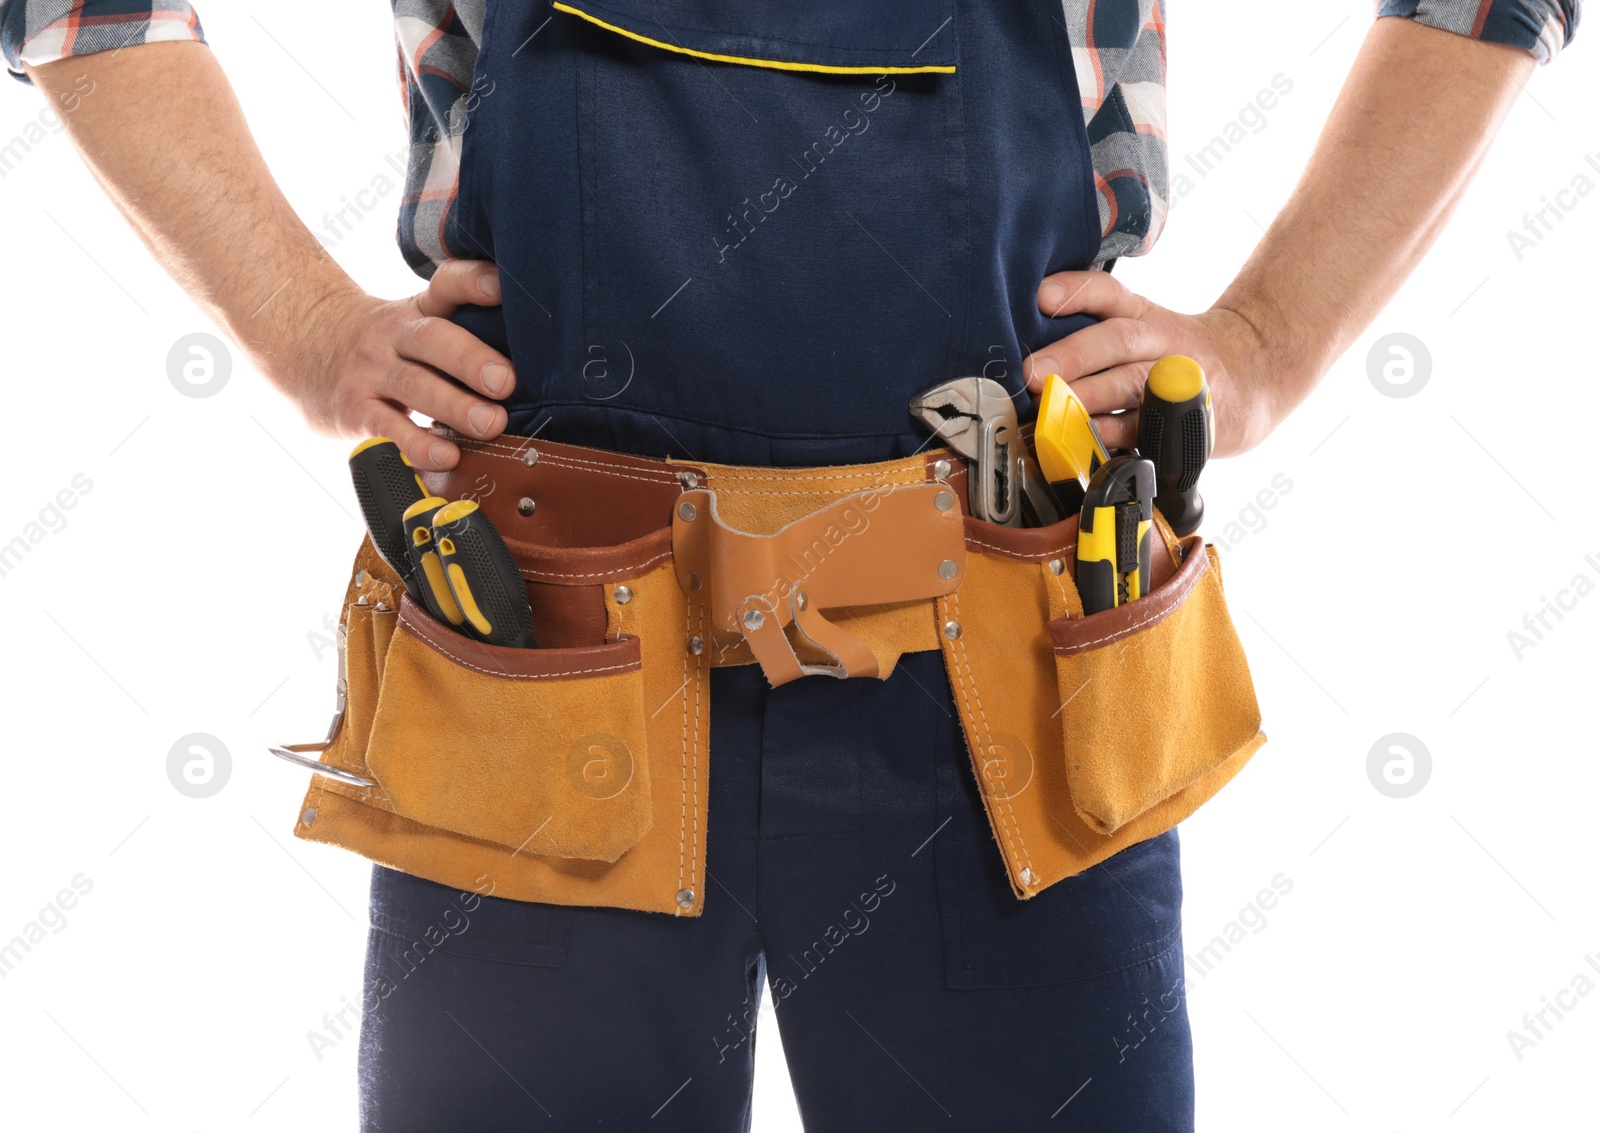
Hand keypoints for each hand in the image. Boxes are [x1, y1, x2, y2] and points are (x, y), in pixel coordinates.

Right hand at [281, 260, 513, 470]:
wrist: (306, 352)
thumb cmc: (389, 346)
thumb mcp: (417, 323)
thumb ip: (465, 331)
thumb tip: (540, 358)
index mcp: (418, 310)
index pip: (446, 285)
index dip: (474, 282)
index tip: (502, 285)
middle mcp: (393, 335)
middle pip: (431, 339)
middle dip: (471, 360)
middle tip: (505, 383)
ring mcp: (371, 373)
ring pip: (413, 386)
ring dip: (454, 407)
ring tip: (489, 425)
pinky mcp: (355, 411)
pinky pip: (388, 429)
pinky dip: (418, 447)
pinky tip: (445, 459)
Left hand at [1022, 271, 1279, 457]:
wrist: (1255, 376)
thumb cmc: (1179, 354)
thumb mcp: (1145, 326)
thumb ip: (1094, 330)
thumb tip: (1028, 354)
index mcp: (1143, 314)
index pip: (1107, 293)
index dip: (1074, 291)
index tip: (1042, 297)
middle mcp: (1161, 341)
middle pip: (1117, 340)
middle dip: (1072, 356)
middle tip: (1034, 373)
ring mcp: (1177, 380)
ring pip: (1132, 384)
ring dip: (1090, 398)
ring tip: (1054, 409)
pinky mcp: (1188, 419)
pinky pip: (1149, 429)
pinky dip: (1117, 436)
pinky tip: (1090, 440)